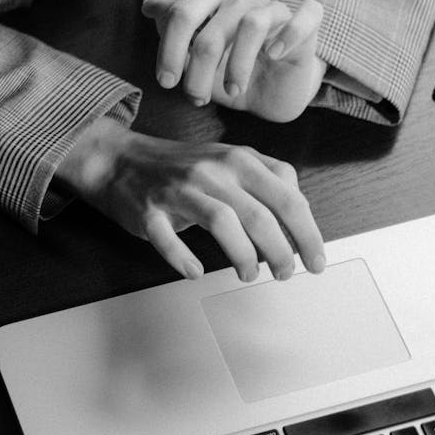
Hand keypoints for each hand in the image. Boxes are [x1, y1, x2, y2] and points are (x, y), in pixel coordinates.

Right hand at [54, 118, 324, 280]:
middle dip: (282, 252)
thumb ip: (266, 181)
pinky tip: (195, 272)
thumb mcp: (229, 161)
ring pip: (224, 223)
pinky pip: (168, 239)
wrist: (119, 160)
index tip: (315, 259)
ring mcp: (179, 190)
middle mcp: (213, 171)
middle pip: (261, 215)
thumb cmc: (178, 168)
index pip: (288, 198)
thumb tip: (299, 219)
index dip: (307, 233)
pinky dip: (184, 259)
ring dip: (244, 256)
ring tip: (249, 274)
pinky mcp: (149, 211)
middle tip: (286, 273)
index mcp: (239, 160)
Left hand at [141, 0, 326, 122]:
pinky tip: (273, 56)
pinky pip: (305, 16)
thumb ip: (169, 26)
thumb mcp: (192, 57)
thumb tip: (150, 1)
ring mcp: (274, 6)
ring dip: (237, 64)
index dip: (168, 48)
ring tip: (232, 92)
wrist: (270, 92)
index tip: (166, 82)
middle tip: (194, 96)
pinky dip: (288, 35)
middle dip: (197, 63)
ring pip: (250, 24)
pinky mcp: (306, 23)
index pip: (180, 11)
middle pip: (211, 21)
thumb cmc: (226, 70)